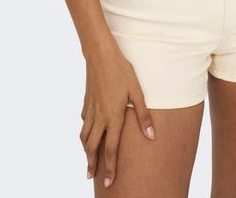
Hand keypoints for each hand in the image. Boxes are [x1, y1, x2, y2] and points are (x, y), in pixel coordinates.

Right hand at [80, 41, 155, 187]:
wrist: (100, 54)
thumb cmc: (121, 70)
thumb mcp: (136, 91)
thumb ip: (143, 115)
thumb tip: (151, 136)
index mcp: (113, 117)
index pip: (111, 149)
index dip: (110, 167)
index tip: (109, 182)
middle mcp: (99, 117)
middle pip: (92, 147)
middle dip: (92, 163)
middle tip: (91, 176)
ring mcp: (90, 109)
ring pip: (84, 136)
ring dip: (86, 150)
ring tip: (88, 159)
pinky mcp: (86, 101)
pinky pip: (84, 121)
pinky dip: (84, 131)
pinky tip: (87, 131)